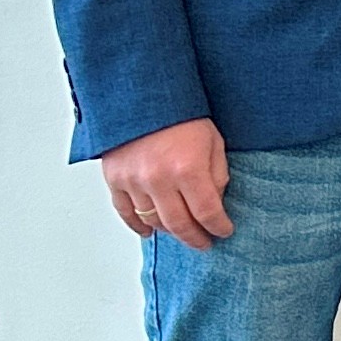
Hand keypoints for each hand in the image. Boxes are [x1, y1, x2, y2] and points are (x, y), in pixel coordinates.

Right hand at [102, 117, 229, 248]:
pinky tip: (149, 232)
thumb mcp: (213, 142)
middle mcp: (159, 180)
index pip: (207, 213)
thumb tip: (215, 203)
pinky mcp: (115, 179)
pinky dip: (137, 226)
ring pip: (153, 221)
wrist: (142, 97)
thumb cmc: (182, 115)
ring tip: (182, 234)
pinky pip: (125, 212)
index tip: (225, 231)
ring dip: (170, 232)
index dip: (219, 227)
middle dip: (196, 238)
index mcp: (188, 169)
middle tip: (205, 243)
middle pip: (179, 225)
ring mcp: (134, 181)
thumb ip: (216, 174)